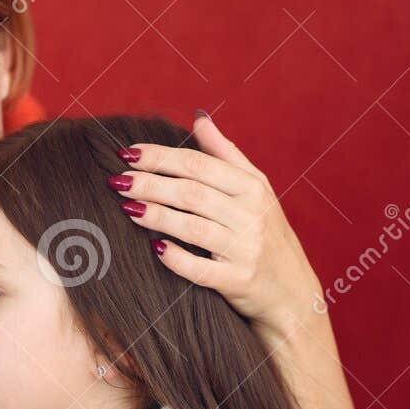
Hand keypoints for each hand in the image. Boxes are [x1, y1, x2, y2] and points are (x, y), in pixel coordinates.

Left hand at [113, 111, 324, 341]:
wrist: (292, 290)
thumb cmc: (266, 232)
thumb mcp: (256, 188)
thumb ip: (225, 153)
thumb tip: (198, 118)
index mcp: (252, 188)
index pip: (199, 165)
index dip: (161, 158)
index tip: (128, 153)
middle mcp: (251, 215)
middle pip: (192, 194)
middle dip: (151, 184)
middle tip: (118, 181)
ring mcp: (246, 250)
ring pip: (193, 228)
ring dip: (157, 216)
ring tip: (127, 207)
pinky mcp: (238, 282)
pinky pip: (201, 270)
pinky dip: (177, 258)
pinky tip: (154, 248)